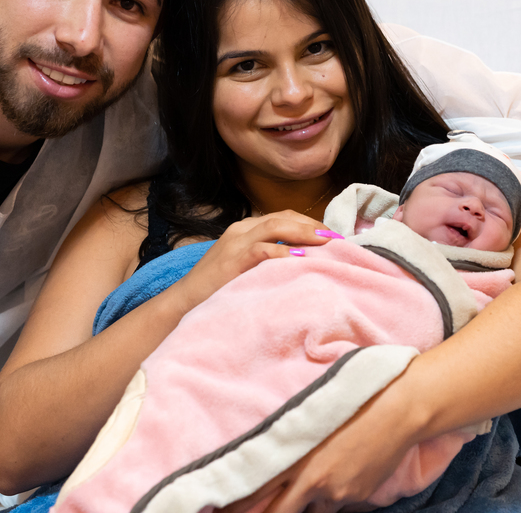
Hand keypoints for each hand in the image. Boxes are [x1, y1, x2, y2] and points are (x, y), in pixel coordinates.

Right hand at [173, 211, 331, 312]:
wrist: (183, 303)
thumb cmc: (218, 290)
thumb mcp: (246, 268)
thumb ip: (269, 260)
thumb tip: (304, 263)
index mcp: (246, 230)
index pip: (283, 217)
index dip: (310, 223)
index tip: (332, 237)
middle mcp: (241, 230)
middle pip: (283, 217)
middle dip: (312, 226)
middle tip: (337, 239)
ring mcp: (235, 242)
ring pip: (274, 226)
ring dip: (303, 233)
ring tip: (326, 243)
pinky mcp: (231, 260)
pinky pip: (261, 249)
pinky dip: (283, 252)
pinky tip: (300, 258)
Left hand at [220, 378, 420, 512]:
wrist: (400, 409)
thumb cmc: (354, 400)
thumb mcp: (312, 414)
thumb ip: (292, 440)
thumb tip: (277, 455)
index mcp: (295, 454)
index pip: (254, 490)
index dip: (234, 506)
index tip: (217, 508)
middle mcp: (312, 480)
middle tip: (252, 509)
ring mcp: (336, 492)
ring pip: (312, 508)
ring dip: (309, 500)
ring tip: (323, 471)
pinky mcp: (357, 497)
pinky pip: (338, 505)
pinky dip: (336, 495)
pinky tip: (347, 470)